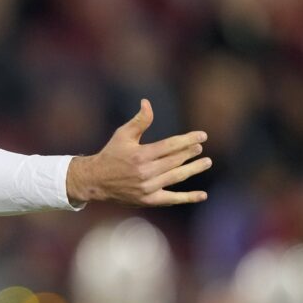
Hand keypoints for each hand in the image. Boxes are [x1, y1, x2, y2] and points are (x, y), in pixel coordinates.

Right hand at [66, 99, 210, 205]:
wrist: (96, 181)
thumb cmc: (111, 154)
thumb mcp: (123, 134)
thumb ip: (139, 120)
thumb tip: (147, 102)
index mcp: (140, 155)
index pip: (170, 146)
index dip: (188, 140)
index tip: (202, 136)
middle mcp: (145, 172)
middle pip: (175, 160)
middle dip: (190, 153)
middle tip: (200, 148)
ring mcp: (147, 188)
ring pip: (176, 177)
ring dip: (193, 169)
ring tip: (206, 162)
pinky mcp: (148, 200)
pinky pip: (171, 199)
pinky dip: (188, 197)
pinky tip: (202, 195)